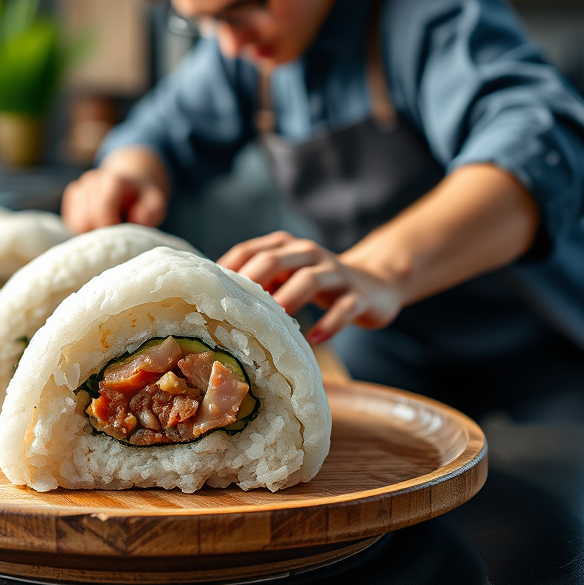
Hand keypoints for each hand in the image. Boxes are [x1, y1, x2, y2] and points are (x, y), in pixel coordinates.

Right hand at [62, 167, 166, 232]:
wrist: (131, 183)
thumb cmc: (143, 198)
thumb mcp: (156, 203)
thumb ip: (152, 211)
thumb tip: (139, 219)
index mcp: (112, 180)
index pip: (101, 209)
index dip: (109, 226)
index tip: (121, 236)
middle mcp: (92, 180)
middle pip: (85, 218)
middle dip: (100, 232)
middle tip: (115, 235)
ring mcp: (79, 187)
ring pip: (76, 222)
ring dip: (90, 231)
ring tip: (108, 229)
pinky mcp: (72, 197)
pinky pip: (70, 220)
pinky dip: (82, 228)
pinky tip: (98, 225)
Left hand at [217, 231, 404, 343]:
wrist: (374, 283)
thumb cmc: (317, 282)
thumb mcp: (287, 275)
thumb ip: (259, 281)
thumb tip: (216, 301)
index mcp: (286, 246)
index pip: (251, 250)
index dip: (229, 268)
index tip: (209, 292)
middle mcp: (309, 254)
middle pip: (276, 260)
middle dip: (254, 280)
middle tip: (235, 306)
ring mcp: (335, 274)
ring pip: (310, 280)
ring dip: (289, 298)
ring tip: (274, 320)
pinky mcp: (358, 296)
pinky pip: (344, 308)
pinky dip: (330, 323)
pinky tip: (314, 338)